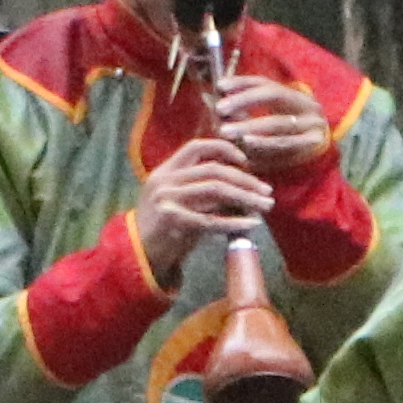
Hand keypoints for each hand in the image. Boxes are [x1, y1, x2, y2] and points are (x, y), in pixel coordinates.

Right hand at [134, 138, 273, 285]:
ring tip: (265, 205)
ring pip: (215, 191)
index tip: (246, 162)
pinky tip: (251, 225)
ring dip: (245, 197)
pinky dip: (234, 222)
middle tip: (267, 190)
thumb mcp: (176, 200)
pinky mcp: (173, 222)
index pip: (197, 146)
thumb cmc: (162, 228)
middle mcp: (165, 181)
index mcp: (165, 170)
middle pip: (213, 170)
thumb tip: (241, 184)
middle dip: (245, 180)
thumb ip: (200, 187)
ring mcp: (167, 200)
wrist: (135, 255)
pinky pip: (211, 220)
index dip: (224, 149)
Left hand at [210, 76, 333, 178]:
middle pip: (274, 94)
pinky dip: (264, 145)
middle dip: (244, 100)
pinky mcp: (315, 146)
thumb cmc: (285, 142)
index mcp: (294, 95)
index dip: (241, 82)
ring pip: (279, 123)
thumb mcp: (269, 123)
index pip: (265, 82)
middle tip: (219, 109)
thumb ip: (245, 114)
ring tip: (227, 131)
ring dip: (250, 127)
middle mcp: (307, 105)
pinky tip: (246, 146)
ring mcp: (313, 125)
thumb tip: (214, 106)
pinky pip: (286, 145)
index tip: (220, 86)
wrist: (320, 164)